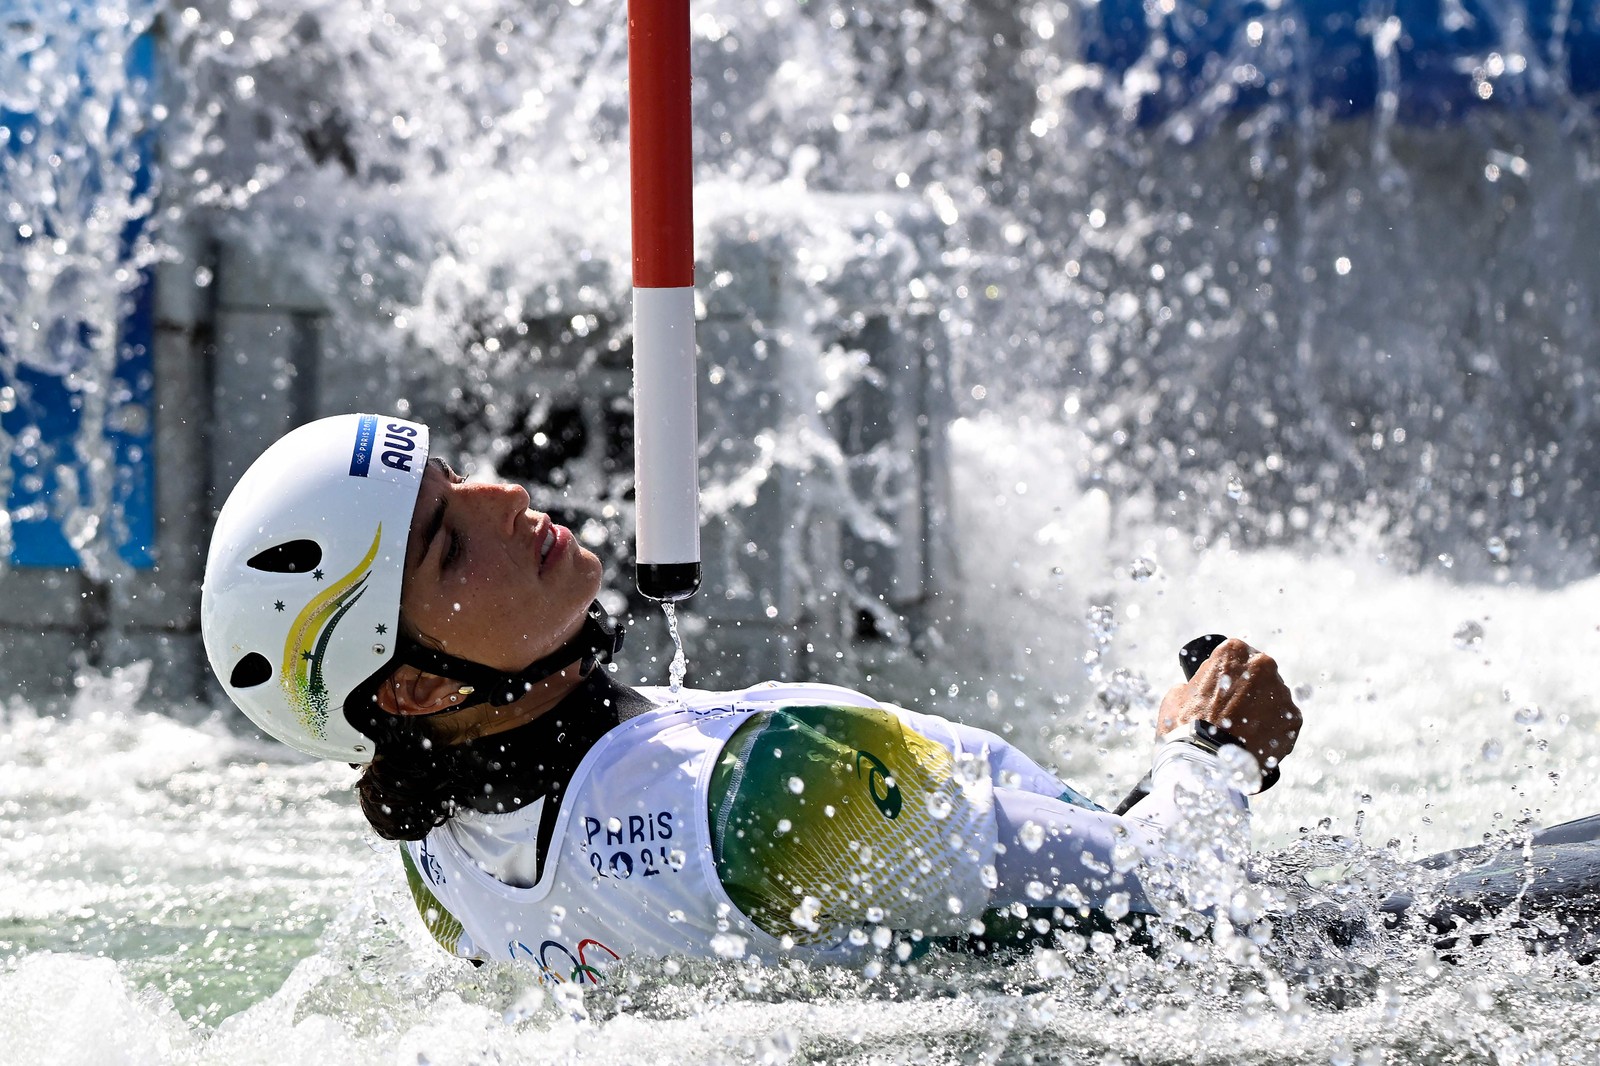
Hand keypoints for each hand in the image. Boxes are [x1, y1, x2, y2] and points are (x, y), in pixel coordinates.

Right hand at [1156, 638, 1301, 770]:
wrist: (1206, 760)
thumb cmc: (1187, 726)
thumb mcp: (1176, 697)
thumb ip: (1192, 686)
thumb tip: (1192, 690)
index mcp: (1233, 651)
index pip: (1237, 657)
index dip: (1230, 677)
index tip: (1224, 693)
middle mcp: (1263, 665)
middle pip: (1261, 676)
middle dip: (1251, 693)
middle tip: (1235, 715)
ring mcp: (1282, 692)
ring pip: (1275, 700)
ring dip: (1264, 713)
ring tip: (1244, 735)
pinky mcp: (1293, 719)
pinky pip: (1285, 724)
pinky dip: (1274, 734)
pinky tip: (1256, 745)